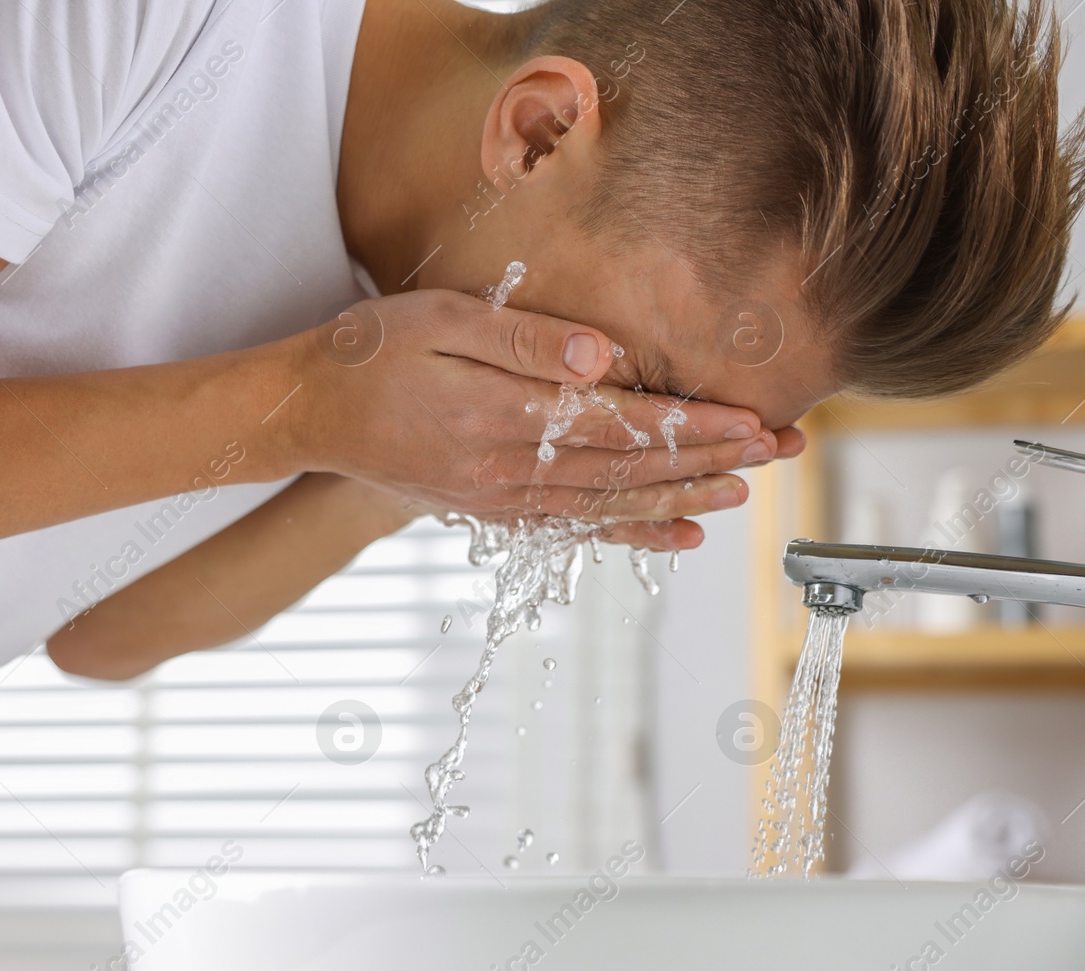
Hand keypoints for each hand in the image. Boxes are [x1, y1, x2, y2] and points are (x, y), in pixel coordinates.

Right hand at [281, 289, 786, 528]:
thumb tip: (602, 356)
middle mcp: (508, 471)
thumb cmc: (372, 352)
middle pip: (628, 471)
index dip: (689, 426)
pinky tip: (679, 536)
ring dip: (683, 498)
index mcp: (501, 416)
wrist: (307, 413)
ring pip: (610, 507)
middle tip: (777, 452)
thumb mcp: (441, 320)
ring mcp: (501, 500)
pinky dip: (633, 536)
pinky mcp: (493, 511)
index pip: (618, 425)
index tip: (750, 422)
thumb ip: (522, 340)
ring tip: (744, 491)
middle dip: (709, 460)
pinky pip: (576, 531)